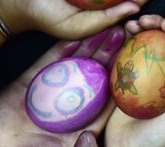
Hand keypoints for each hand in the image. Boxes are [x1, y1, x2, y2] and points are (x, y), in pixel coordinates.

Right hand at [0, 27, 125, 145]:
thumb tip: (91, 138)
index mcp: (80, 120)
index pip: (107, 98)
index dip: (121, 79)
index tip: (136, 61)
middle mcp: (68, 103)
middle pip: (94, 74)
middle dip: (109, 55)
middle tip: (125, 35)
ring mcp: (49, 90)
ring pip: (74, 63)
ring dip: (90, 46)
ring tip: (108, 29)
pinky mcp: (29, 82)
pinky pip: (47, 63)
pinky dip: (61, 50)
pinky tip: (76, 37)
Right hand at [105, 16, 164, 146]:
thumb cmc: (158, 140)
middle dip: (161, 23)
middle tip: (148, 19)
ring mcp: (151, 71)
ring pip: (151, 41)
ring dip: (145, 27)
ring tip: (134, 22)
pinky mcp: (130, 73)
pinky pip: (131, 50)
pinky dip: (128, 38)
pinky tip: (124, 30)